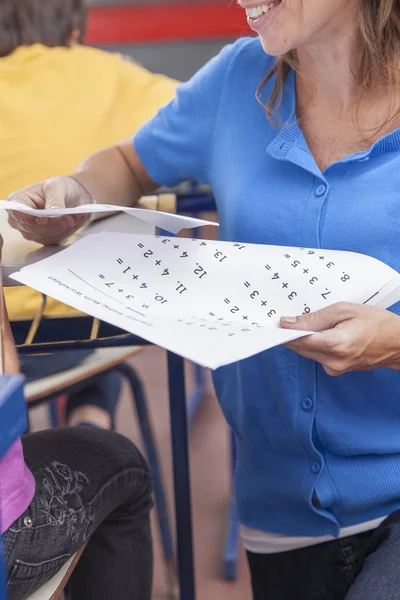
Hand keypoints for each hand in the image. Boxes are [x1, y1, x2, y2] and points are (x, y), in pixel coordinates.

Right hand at [7, 176, 89, 245]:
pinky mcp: (45, 238)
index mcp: (17, 201)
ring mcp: (32, 231)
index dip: (29, 218)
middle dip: (53, 224)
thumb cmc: (59, 187)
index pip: (17, 213)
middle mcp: (20, 219)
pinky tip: (77, 220)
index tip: (44, 219)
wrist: (72, 197)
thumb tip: (53, 212)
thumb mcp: (57, 186)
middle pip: (32, 228)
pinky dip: (69, 230)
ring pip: (46, 235)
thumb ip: (54, 199)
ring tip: (78, 215)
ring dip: (64, 227)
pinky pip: (56, 239)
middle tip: (69, 218)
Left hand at [280, 302, 399, 375]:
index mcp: (336, 345)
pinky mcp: (336, 371)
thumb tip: (289, 323)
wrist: (398, 343)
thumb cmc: (376, 323)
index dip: (284, 331)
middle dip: (291, 335)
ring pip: (306, 353)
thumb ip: (315, 318)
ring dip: (302, 340)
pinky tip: (318, 334)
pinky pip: (316, 357)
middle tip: (286, 320)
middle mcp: (333, 362)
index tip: (276, 322)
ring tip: (305, 324)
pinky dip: (312, 346)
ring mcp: (334, 369)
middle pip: (300, 349)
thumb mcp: (344, 311)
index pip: (300, 341)